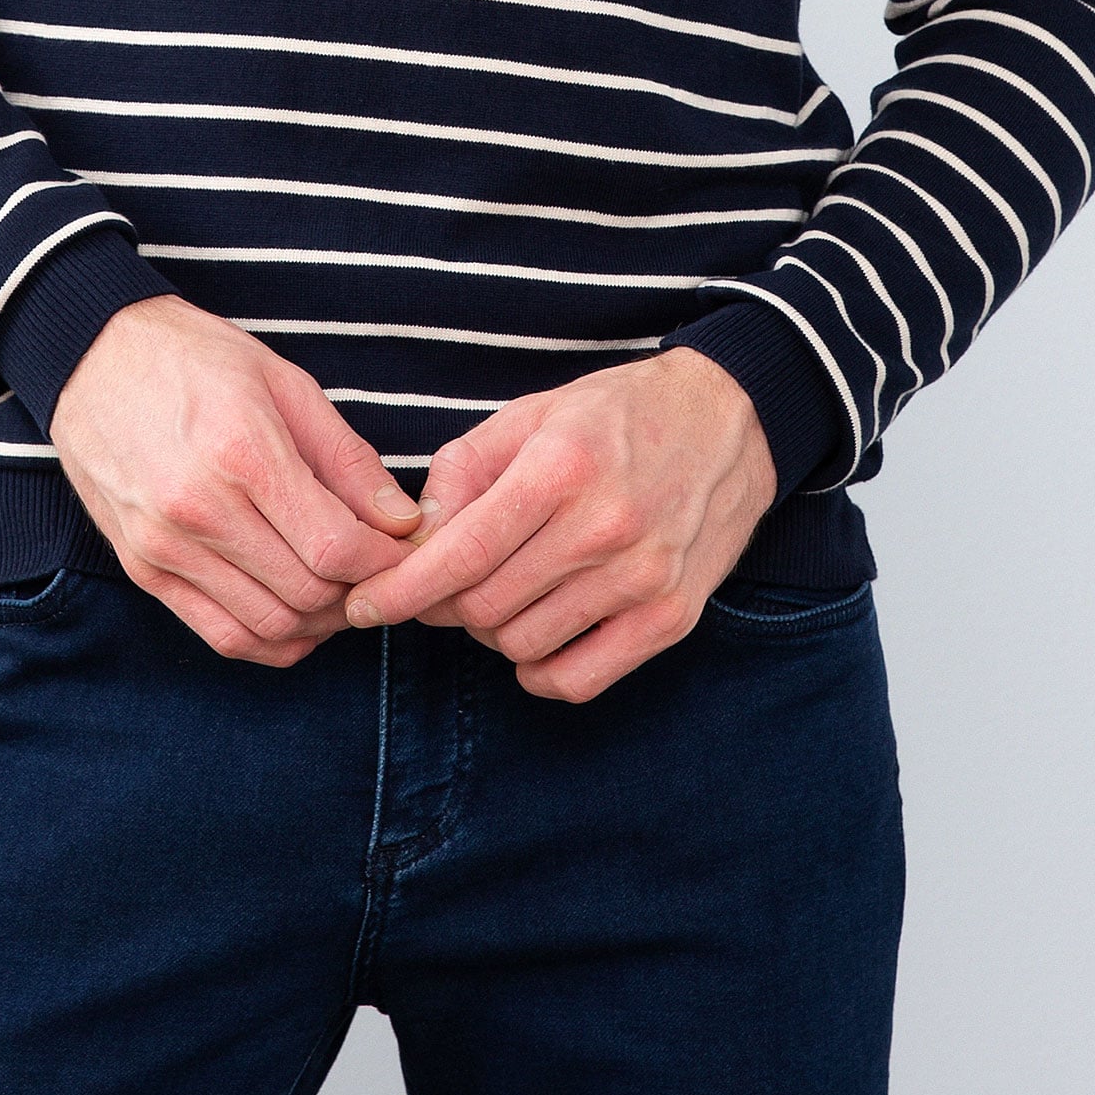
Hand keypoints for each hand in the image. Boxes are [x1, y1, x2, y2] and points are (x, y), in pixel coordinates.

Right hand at [48, 297, 424, 666]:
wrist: (93, 356)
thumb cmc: (196, 358)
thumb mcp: (285, 383)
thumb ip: (347, 458)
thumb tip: (403, 521)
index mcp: (241, 453)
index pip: (335, 546)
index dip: (385, 560)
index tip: (405, 549)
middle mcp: (198, 510)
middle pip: (308, 592)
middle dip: (361, 592)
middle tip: (381, 569)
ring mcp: (164, 547)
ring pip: (270, 625)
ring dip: (322, 622)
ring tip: (343, 590)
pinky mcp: (143, 569)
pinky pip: (222, 636)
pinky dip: (273, 639)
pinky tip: (298, 612)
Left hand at [340, 349, 774, 702]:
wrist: (730, 419)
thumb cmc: (616, 415)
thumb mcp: (531, 414)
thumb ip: (464, 472)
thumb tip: (414, 539)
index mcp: (559, 469)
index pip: (457, 557)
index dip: (398, 591)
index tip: (364, 606)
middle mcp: (603, 528)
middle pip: (483, 607)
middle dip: (446, 604)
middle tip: (446, 582)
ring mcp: (642, 579)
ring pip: (523, 645)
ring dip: (493, 631)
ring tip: (503, 590)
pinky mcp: (672, 618)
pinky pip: (579, 680)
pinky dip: (541, 670)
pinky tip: (538, 633)